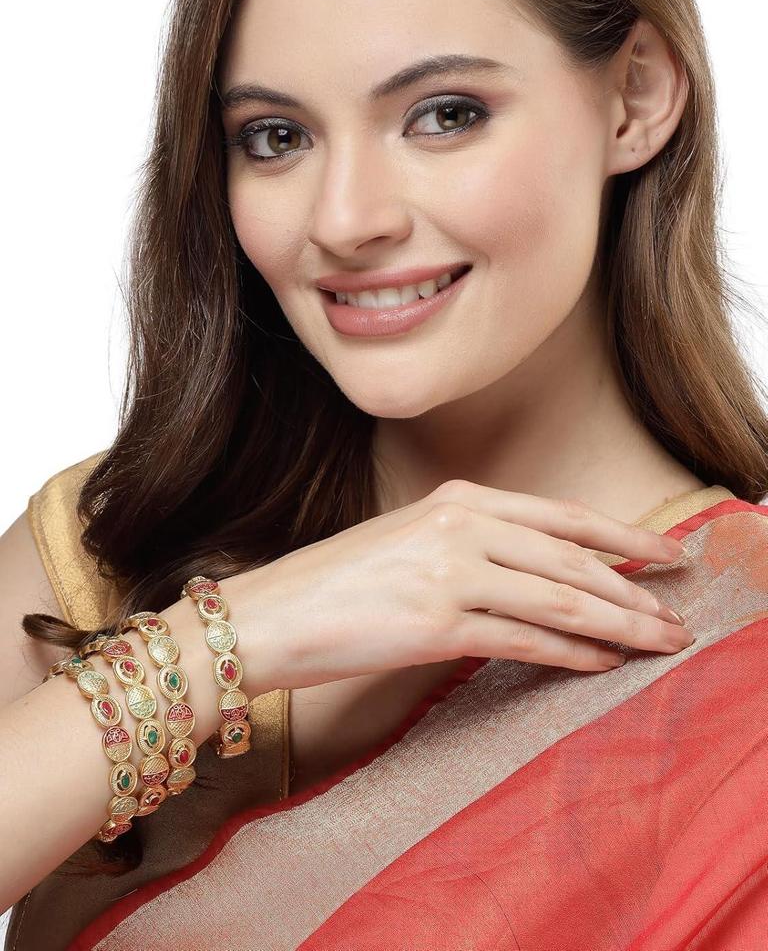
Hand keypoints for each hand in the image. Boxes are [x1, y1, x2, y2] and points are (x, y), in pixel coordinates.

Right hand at [227, 479, 692, 691]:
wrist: (268, 614)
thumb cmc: (336, 581)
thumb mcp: (411, 540)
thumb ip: (473, 544)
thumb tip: (539, 572)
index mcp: (457, 498)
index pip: (562, 516)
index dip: (623, 536)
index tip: (666, 555)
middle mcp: (460, 526)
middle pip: (573, 558)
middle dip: (636, 590)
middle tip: (678, 614)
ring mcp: (450, 572)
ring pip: (561, 598)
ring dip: (620, 625)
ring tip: (659, 643)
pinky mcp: (436, 624)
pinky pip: (525, 638)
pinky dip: (572, 653)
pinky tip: (601, 663)